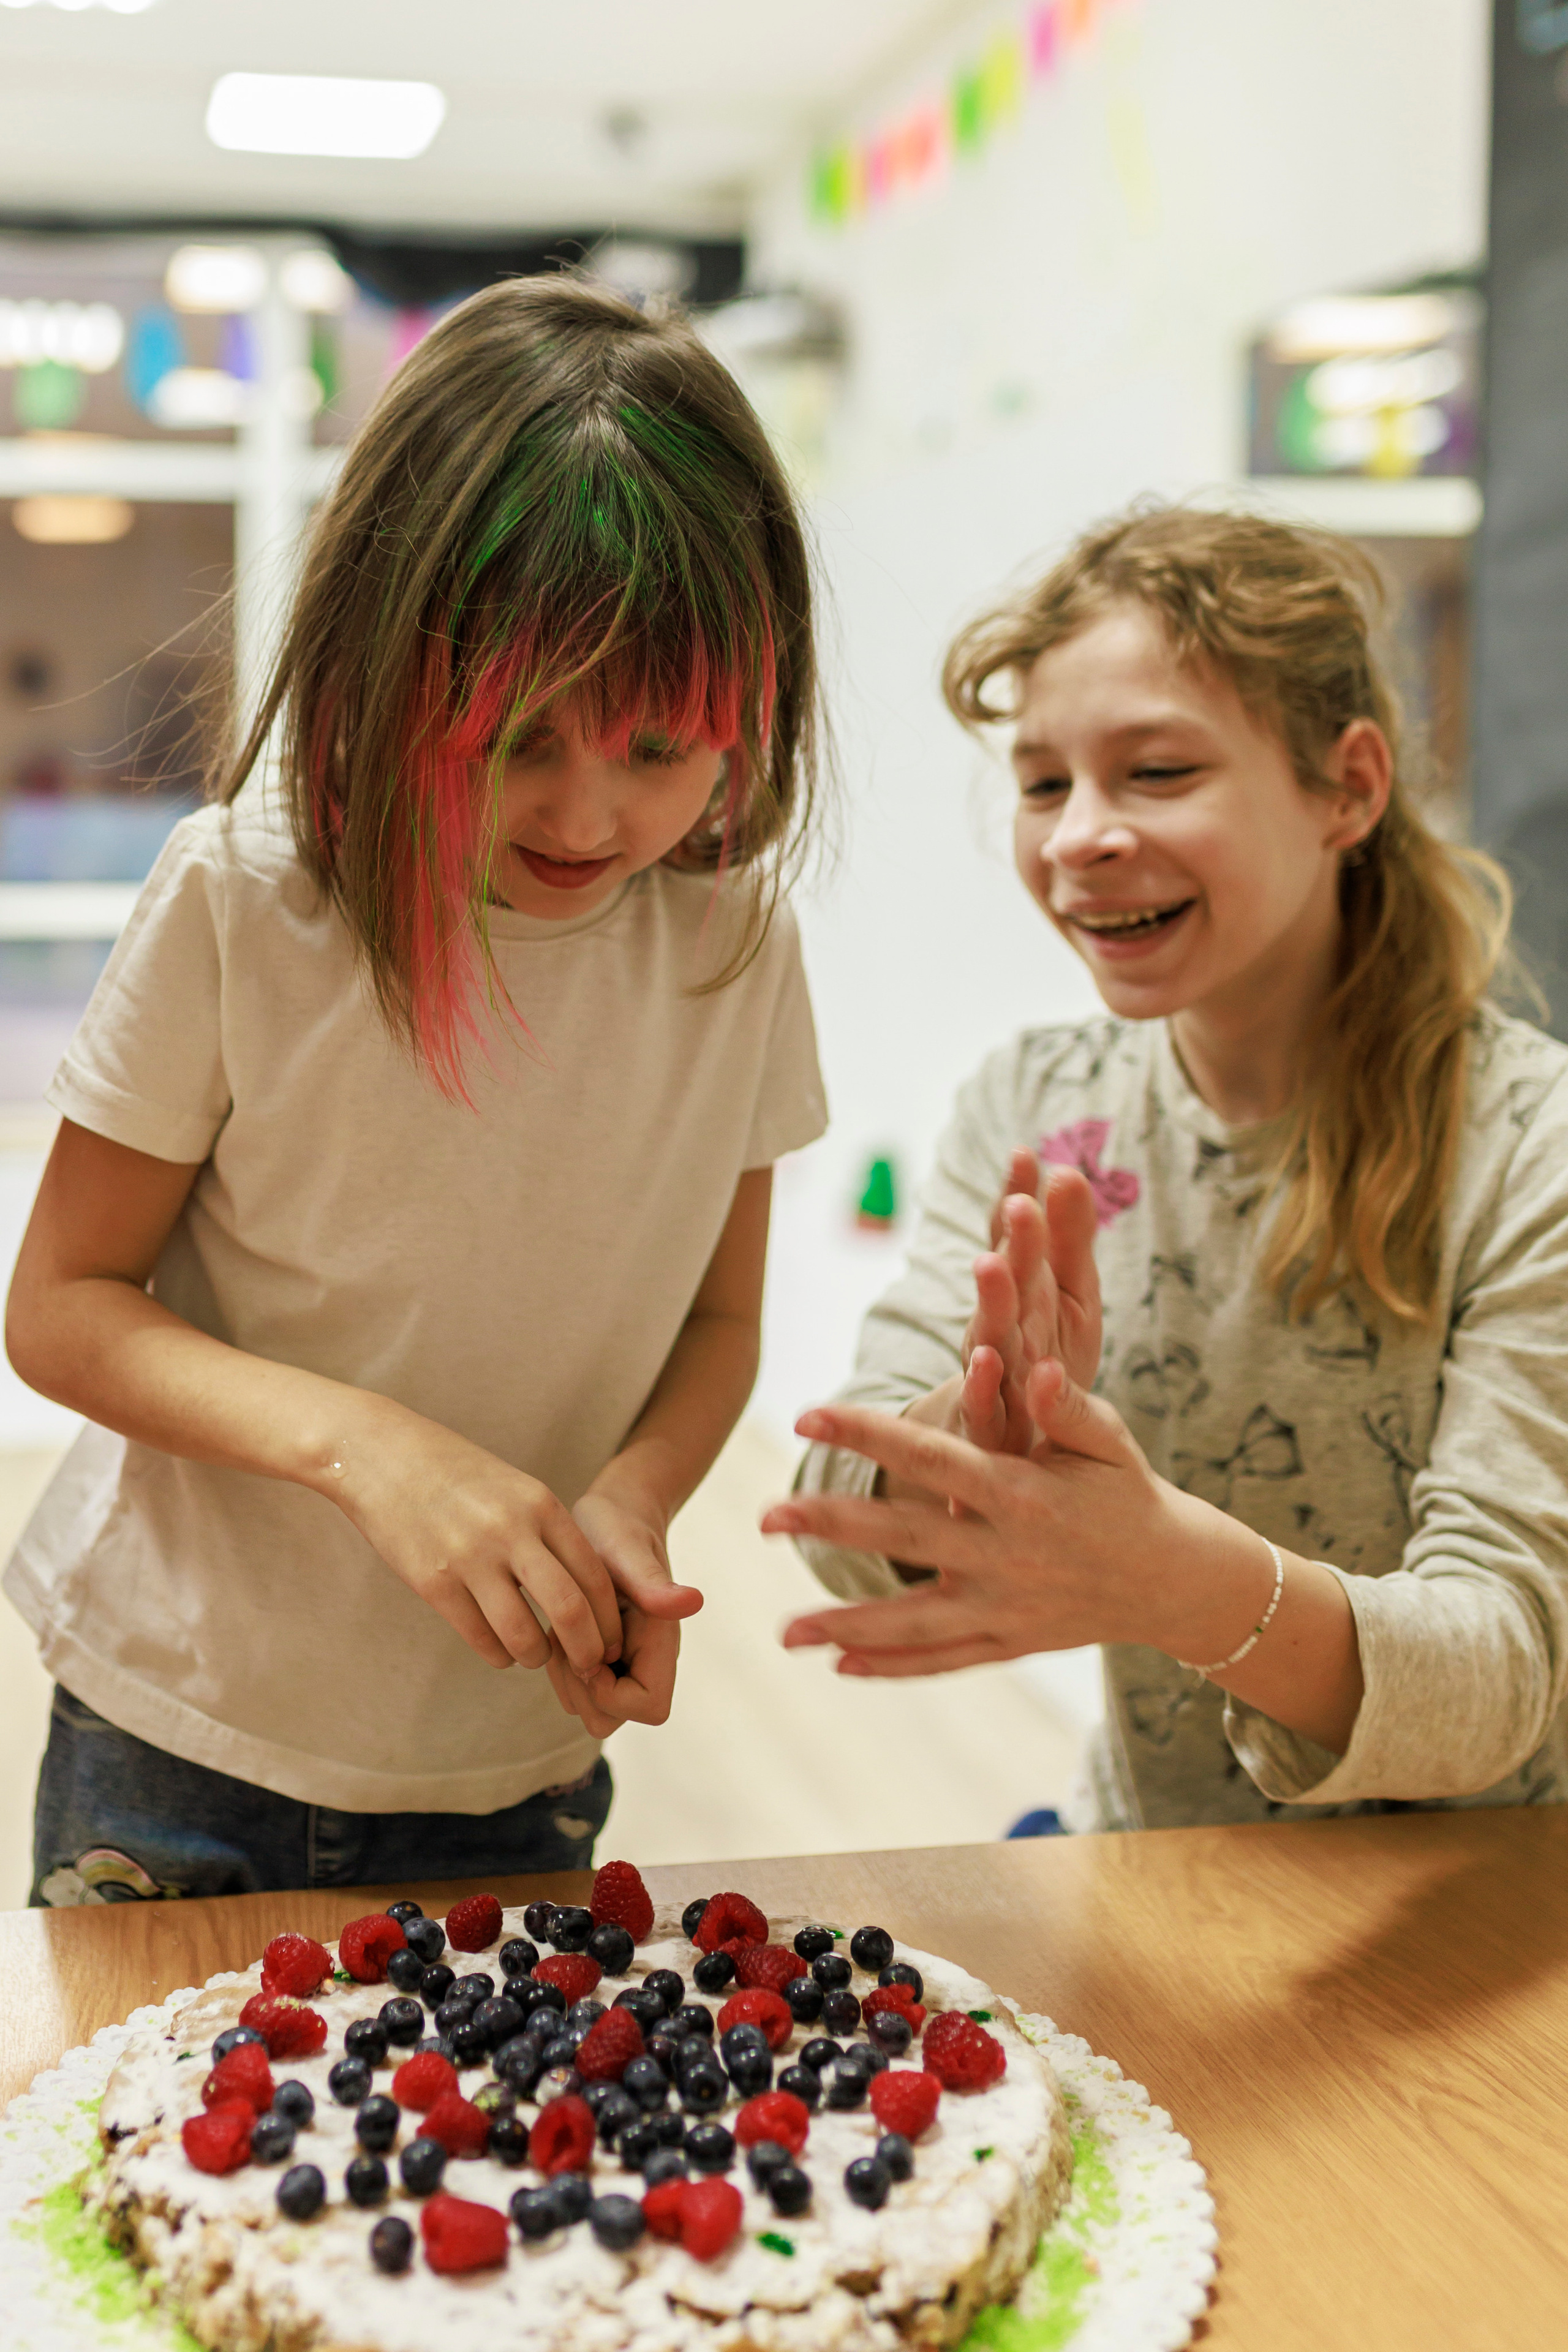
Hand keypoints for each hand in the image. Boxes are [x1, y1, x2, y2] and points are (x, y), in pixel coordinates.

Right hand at [327, 1412, 623, 1675]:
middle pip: (569, 1609)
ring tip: (534, 1656)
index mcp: (541, 1504)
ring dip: (536, 1656)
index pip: (594, 1575)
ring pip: (523, 1633)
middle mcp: (511, 1530)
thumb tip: (580, 1594)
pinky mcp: (432, 1582)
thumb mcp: (514, 1488)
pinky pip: (479, 1636)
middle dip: (586, 1650)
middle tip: (588, 1669)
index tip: (611, 1643)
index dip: (609, 1620)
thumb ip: (547, 1533)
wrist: (382, 1454)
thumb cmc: (455, 1473)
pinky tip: (500, 1651)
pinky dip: (497, 1653)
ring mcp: (470, 1557)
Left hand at [548, 1487, 699, 1731]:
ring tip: (564, 1627)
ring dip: (567, 1676)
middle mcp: (646, 1660)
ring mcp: (625, 1662)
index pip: (648, 1707)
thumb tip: (693, 1603)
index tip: (588, 1654)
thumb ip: (654, 1584)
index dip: (611, 1695)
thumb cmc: (619, 1529)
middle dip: (581, 1688)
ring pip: (590, 1708)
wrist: (610, 1516)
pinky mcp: (603, 1658)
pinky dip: (562, 1667)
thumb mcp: (628, 1552)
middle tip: (567, 1638)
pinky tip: (561, 1628)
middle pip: (611, 1719)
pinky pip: (578, 1689)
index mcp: (661, 1642)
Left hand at [765, 1358, 1188, 1674]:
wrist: (1175, 1581)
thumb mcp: (1109, 1441)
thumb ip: (1066, 1407)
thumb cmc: (1129, 1493)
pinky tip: (839, 1666)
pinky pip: (942, 1662)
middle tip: (765, 1517)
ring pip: (914, 1624)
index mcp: (1023, 1494)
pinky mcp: (1009, 1645)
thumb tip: (1033, 1366)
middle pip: (905, 1541)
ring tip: (782, 1632)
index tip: (807, 1414)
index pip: (931, 1458)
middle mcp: (1008, 1557)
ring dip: (845, 1625)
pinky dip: (891, 1667)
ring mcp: (1006, 1610)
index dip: (867, 1435)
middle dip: (831, 1528)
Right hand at [958, 1153, 1101, 1455]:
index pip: (1014, 1235)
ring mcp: (990, 1370)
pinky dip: (981, 1384)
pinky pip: (983, 1403)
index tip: (1026, 1154)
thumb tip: (1067, 1170)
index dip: (1017, 1195)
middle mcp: (998, 1322)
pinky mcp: (988, 1422)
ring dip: (990, 1299)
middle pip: (1007, 1278)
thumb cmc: (1047, 1355)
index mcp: (1020, 1287)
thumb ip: (1071, 1237)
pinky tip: (987, 1361)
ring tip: (992, 1264)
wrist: (1019, 1439)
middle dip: (1012, 1241)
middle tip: (1019, 1204)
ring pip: (990, 1332)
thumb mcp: (1071, 1294)